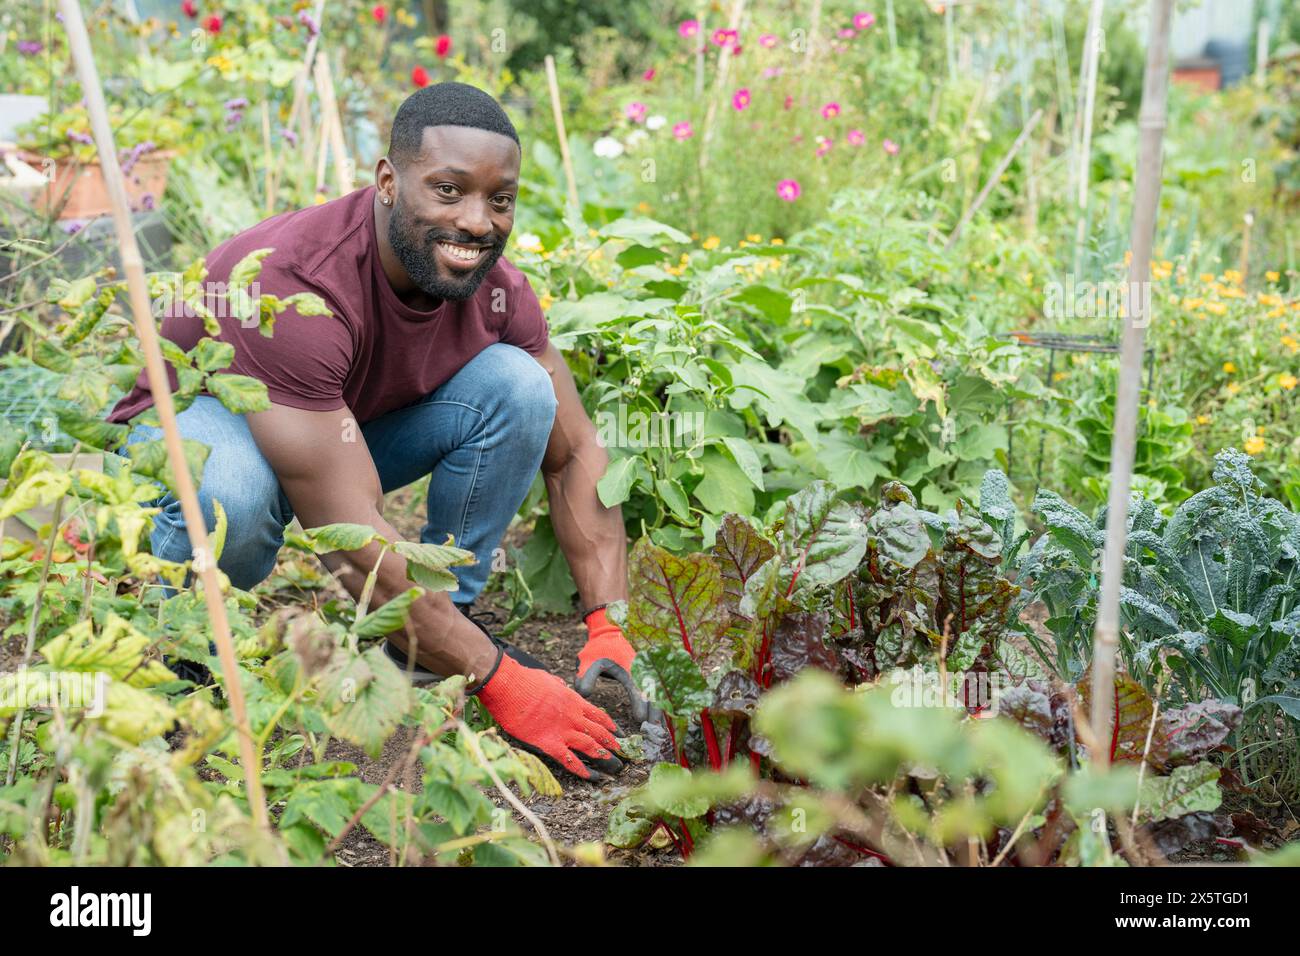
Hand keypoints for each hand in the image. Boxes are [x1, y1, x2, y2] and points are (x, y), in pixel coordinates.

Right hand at [475, 650, 623, 779]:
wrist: (510, 686)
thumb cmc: (524, 680)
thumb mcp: (548, 679)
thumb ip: (558, 685)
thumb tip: (560, 684)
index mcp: (573, 700)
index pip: (598, 715)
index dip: (610, 726)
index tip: (618, 733)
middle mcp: (573, 716)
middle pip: (599, 732)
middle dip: (613, 744)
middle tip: (623, 753)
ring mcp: (563, 730)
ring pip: (591, 747)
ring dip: (605, 758)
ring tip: (616, 767)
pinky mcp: (549, 744)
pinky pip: (570, 760)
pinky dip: (582, 770)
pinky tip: (592, 777)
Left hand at [575, 608, 659, 723]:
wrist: (609, 633)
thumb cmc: (598, 649)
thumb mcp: (588, 660)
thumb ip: (586, 677)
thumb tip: (585, 695)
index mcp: (628, 665)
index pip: (637, 686)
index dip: (640, 703)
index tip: (640, 719)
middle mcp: (642, 668)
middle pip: (655, 691)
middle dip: (657, 712)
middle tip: (657, 732)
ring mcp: (648, 670)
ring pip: (660, 693)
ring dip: (662, 711)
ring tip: (662, 731)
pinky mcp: (650, 674)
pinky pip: (659, 691)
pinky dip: (661, 706)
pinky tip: (662, 721)